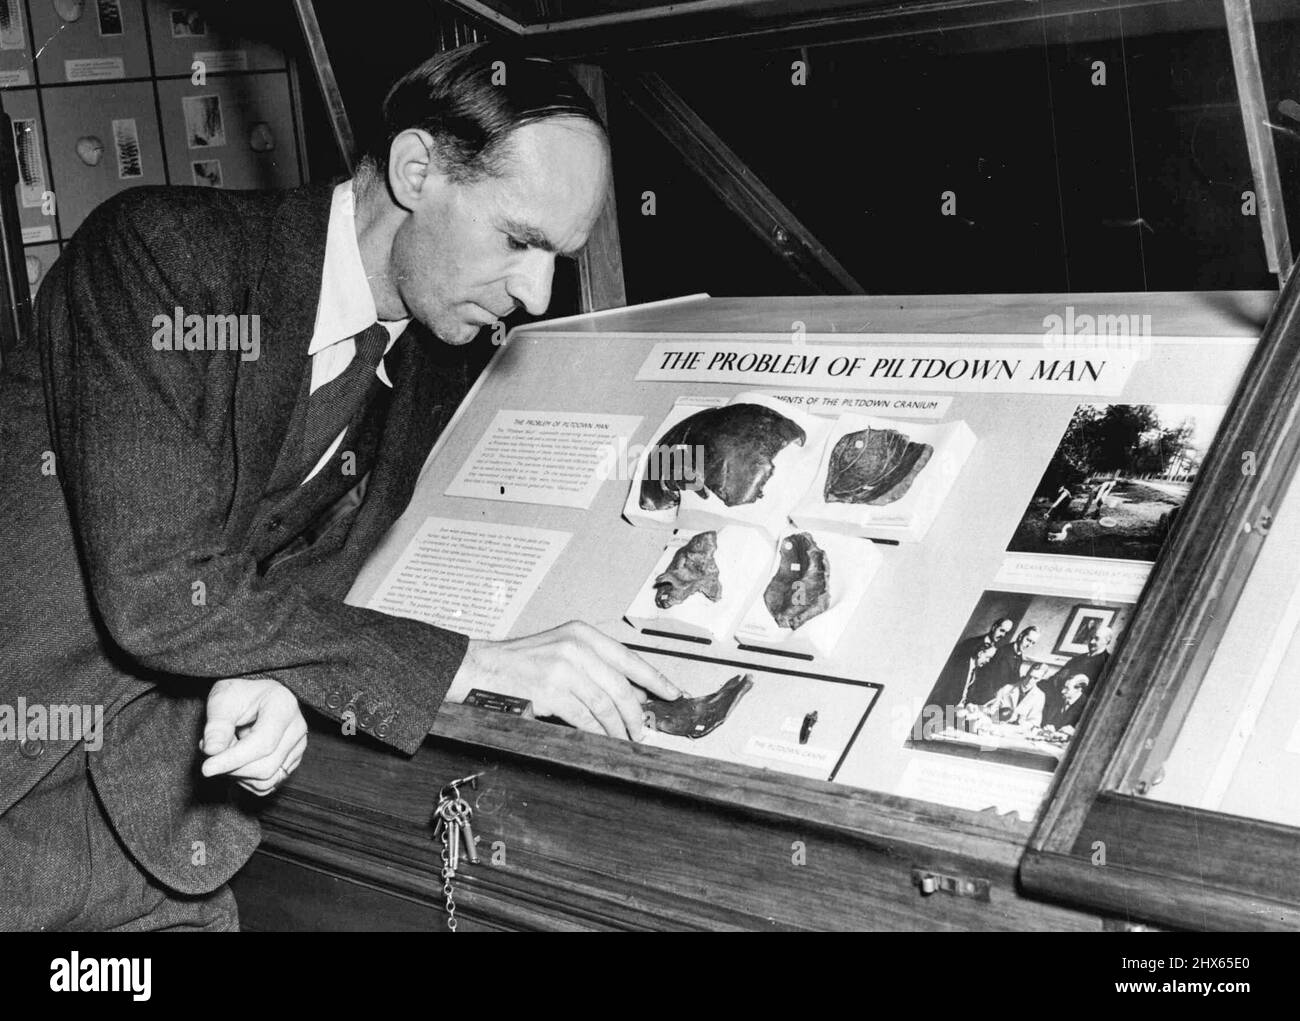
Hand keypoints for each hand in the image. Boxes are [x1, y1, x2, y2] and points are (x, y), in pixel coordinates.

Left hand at [200, 676, 307, 795]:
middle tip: (214, 750)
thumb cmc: (237, 695)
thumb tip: (212, 751)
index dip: (233, 759)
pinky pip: (268, 785)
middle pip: (265, 766)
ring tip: (227, 752)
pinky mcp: (292, 762)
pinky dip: (246, 779)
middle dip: (232, 767)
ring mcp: (298, 747)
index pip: (262, 743)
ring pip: (267, 780)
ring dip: (238, 774)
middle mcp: (297, 728)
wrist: (254, 697)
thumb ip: (217, 725)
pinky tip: (238, 761)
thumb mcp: (222, 700)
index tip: (206, 768)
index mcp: (283, 707)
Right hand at [446, 621, 681, 740]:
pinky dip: (597, 732)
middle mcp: (575, 647)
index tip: (672, 693)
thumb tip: (634, 694)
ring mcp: (563, 669)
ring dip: (618, 728)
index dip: (654, 679)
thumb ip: (596, 668)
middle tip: (644, 731)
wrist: (481, 669)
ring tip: (625, 740)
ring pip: (605, 706)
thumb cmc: (522, 663)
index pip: (628, 658)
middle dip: (637, 714)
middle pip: (621, 687)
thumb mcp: (562, 653)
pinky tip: (602, 739)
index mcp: (582, 633)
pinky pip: (584, 719)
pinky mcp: (551, 691)